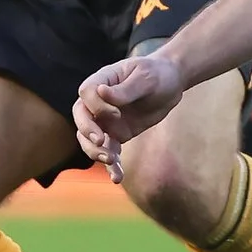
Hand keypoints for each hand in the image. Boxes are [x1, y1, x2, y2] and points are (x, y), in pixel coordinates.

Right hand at [73, 53, 188, 181]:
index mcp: (101, 81)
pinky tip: (117, 177)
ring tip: (110, 160)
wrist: (171, 84)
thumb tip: (102, 92)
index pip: (86, 93)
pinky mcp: (117, 134)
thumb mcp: (146, 78)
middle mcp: (98, 102)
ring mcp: (106, 120)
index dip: (97, 106)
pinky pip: (109, 151)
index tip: (118, 112)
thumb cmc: (157, 74)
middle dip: (87, 131)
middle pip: (80, 116)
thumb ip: (125, 89)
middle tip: (101, 142)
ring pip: (89, 139)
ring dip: (95, 151)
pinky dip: (112, 166)